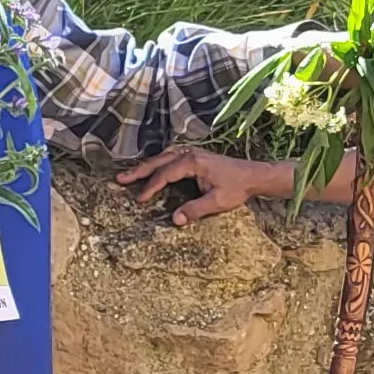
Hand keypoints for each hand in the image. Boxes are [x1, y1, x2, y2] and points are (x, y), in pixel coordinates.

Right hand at [117, 147, 288, 226]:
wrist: (253, 175)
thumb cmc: (237, 187)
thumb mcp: (217, 202)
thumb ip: (195, 210)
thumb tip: (175, 220)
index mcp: (193, 162)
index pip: (165, 174)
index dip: (151, 187)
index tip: (140, 199)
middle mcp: (190, 154)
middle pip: (159, 161)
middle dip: (139, 171)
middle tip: (121, 179)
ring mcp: (192, 153)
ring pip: (163, 157)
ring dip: (147, 166)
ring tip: (131, 174)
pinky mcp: (195, 157)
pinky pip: (171, 157)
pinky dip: (159, 162)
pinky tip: (153, 168)